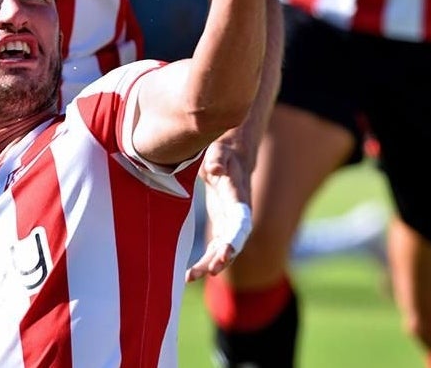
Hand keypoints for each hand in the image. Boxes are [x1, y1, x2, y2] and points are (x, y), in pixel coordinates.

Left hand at [186, 142, 252, 280]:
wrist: (233, 158)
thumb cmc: (223, 154)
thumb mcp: (219, 152)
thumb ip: (217, 159)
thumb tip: (214, 168)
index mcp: (239, 197)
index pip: (240, 221)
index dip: (234, 238)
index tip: (227, 253)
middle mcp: (239, 215)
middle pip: (233, 241)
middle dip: (222, 257)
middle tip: (209, 271)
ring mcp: (231, 224)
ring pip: (224, 249)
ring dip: (210, 264)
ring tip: (191, 277)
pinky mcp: (222, 228)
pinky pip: (216, 249)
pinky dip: (206, 261)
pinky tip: (190, 274)